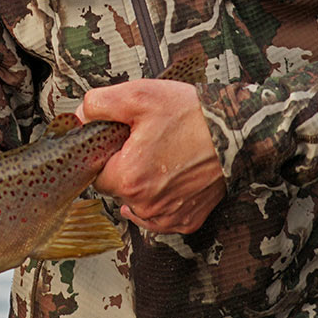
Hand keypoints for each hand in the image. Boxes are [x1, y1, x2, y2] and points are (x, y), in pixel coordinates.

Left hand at [79, 78, 225, 235]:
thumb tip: (80, 117)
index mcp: (128, 179)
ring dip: (144, 185)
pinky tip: (174, 177)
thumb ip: (98, 104)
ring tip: (165, 157)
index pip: (96, 173)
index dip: (108, 154)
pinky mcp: (187, 220)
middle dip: (126, 168)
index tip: (125, 140)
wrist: (238, 132)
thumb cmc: (191, 114)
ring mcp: (168, 216)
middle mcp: (145, 206)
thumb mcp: (138, 96)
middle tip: (148, 143)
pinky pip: (162, 216)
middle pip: (117, 189)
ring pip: (138, 204)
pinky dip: (164, 199)